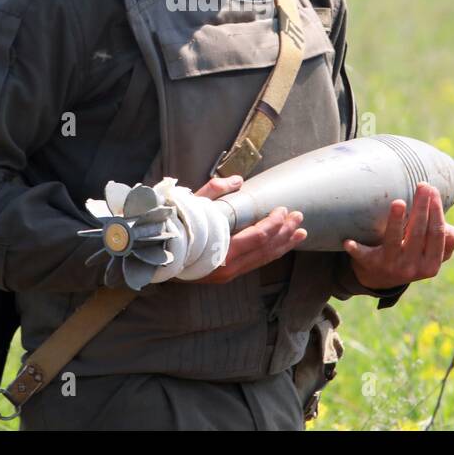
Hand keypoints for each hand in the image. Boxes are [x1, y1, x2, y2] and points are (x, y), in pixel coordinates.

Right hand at [182, 173, 306, 284]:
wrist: (153, 256)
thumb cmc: (171, 229)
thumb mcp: (190, 206)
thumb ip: (214, 191)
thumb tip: (238, 180)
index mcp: (220, 252)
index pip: (257, 237)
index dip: (273, 224)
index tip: (283, 209)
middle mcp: (227, 268)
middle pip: (265, 249)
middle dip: (285, 233)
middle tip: (299, 217)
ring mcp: (228, 274)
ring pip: (263, 259)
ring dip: (283, 245)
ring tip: (300, 233)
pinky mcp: (227, 274)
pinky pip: (255, 263)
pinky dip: (271, 253)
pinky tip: (281, 245)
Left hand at [342, 182, 453, 289]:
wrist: (381, 278)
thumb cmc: (412, 255)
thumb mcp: (431, 254)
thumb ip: (446, 241)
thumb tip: (449, 229)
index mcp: (431, 265)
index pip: (436, 234)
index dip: (436, 212)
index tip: (433, 191)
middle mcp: (412, 268)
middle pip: (418, 233)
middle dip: (421, 207)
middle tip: (422, 185)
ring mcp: (390, 266)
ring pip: (393, 240)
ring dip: (395, 222)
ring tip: (398, 202)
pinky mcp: (370, 264)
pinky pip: (363, 255)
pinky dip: (356, 249)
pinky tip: (348, 241)